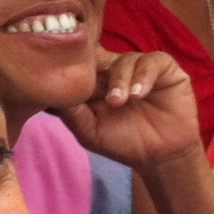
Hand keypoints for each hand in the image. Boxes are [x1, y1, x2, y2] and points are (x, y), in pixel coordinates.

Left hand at [54, 50, 203, 173]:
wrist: (160, 156)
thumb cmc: (122, 142)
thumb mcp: (89, 131)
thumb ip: (70, 113)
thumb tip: (48, 96)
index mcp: (96, 80)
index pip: (82, 63)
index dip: (74, 67)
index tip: (65, 79)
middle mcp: (116, 68)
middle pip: (101, 57)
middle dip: (95, 73)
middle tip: (95, 95)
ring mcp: (140, 66)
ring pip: (125, 59)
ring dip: (120, 80)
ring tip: (119, 101)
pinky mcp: (165, 68)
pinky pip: (152, 62)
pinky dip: (143, 76)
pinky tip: (138, 95)